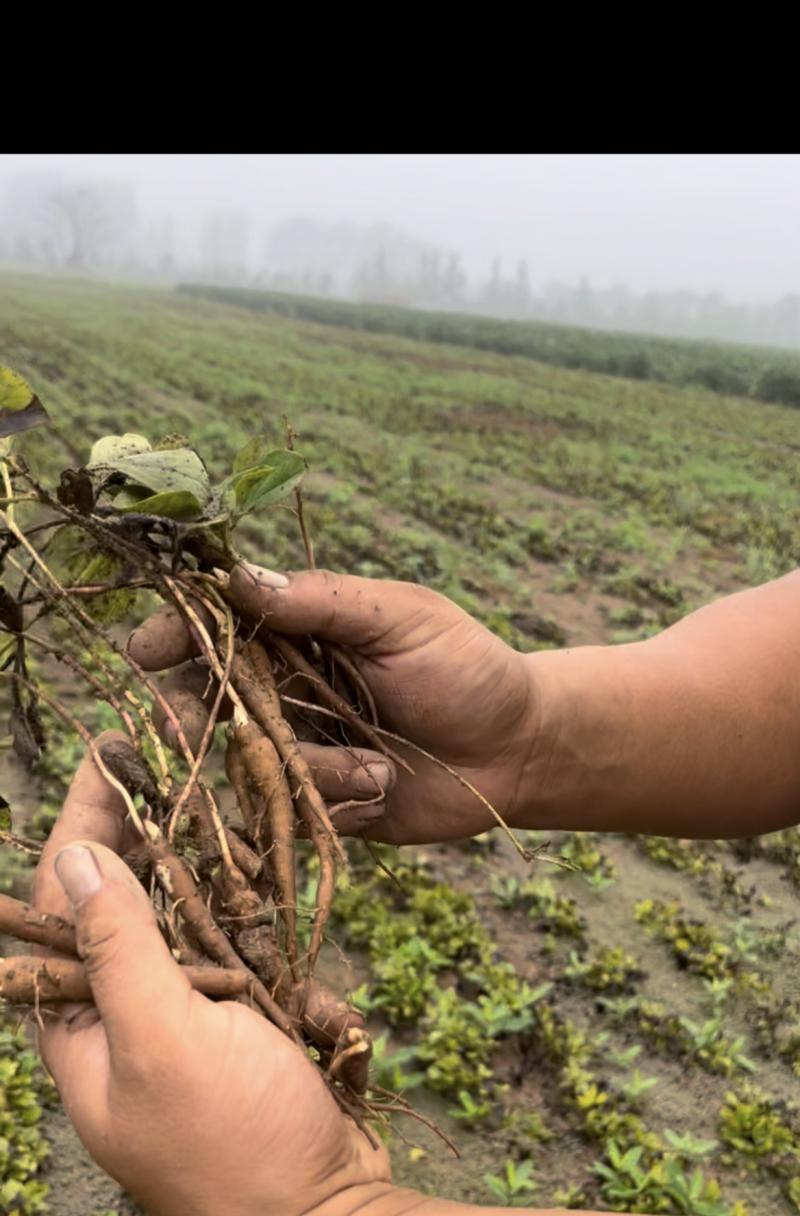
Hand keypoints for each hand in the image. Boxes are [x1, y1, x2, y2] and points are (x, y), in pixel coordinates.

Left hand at [32, 731, 390, 1215]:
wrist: (321, 1211)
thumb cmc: (229, 1140)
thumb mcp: (162, 1039)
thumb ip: (117, 946)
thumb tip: (74, 855)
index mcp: (79, 1024)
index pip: (61, 900)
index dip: (80, 821)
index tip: (106, 752)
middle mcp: (124, 1009)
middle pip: (120, 890)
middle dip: (137, 817)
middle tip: (162, 743)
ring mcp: (186, 1007)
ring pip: (180, 902)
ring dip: (192, 842)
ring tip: (203, 771)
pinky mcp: (241, 1009)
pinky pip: (234, 932)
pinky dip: (241, 888)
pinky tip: (250, 841)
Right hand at [128, 565, 538, 843]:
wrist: (516, 751)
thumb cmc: (465, 669)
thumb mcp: (401, 620)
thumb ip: (322, 601)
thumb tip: (236, 577)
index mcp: (299, 631)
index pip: (217, 626)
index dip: (176, 634)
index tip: (146, 649)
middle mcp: (284, 689)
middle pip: (208, 700)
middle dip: (205, 715)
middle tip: (216, 724)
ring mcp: (297, 749)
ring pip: (249, 764)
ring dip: (312, 768)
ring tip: (380, 764)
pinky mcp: (315, 803)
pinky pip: (287, 810)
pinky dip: (335, 801)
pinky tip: (383, 787)